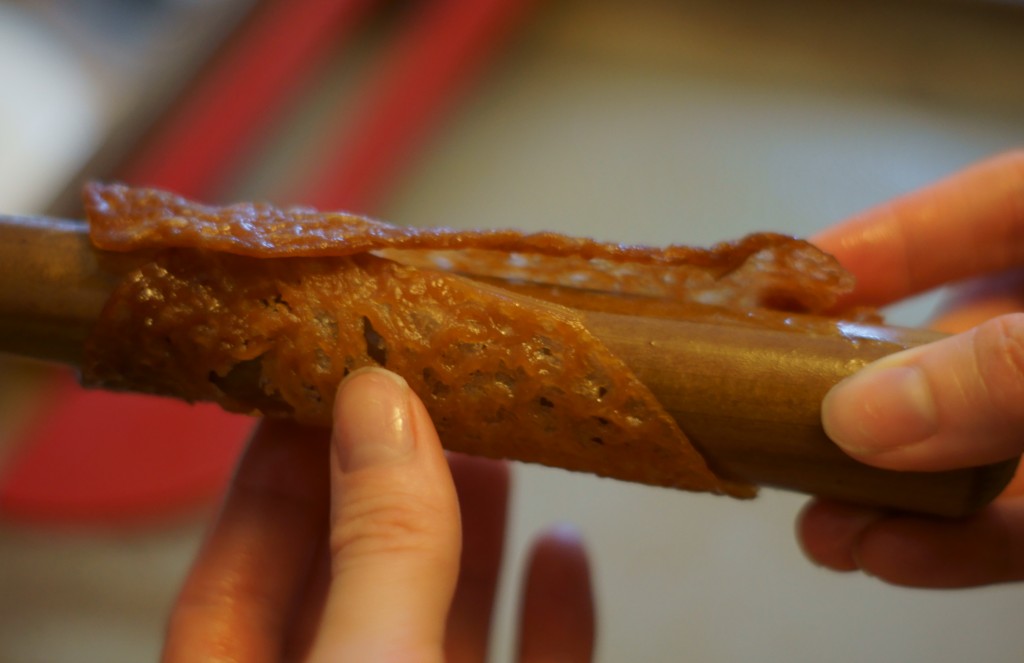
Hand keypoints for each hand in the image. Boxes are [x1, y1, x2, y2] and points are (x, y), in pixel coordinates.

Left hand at [162, 367, 595, 661]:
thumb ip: (379, 547)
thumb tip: (382, 402)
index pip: (239, 562)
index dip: (282, 457)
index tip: (327, 370)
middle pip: (351, 571)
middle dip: (393, 471)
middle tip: (431, 379)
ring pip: (441, 613)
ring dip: (473, 526)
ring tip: (503, 436)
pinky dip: (550, 609)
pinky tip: (565, 545)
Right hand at [798, 151, 1023, 587]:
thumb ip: (1001, 368)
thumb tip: (859, 419)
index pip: (971, 216)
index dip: (872, 247)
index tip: (778, 286)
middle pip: (949, 349)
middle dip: (856, 397)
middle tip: (772, 424)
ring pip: (974, 449)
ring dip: (891, 495)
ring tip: (821, 531)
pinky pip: (1022, 520)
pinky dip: (960, 545)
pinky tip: (894, 557)